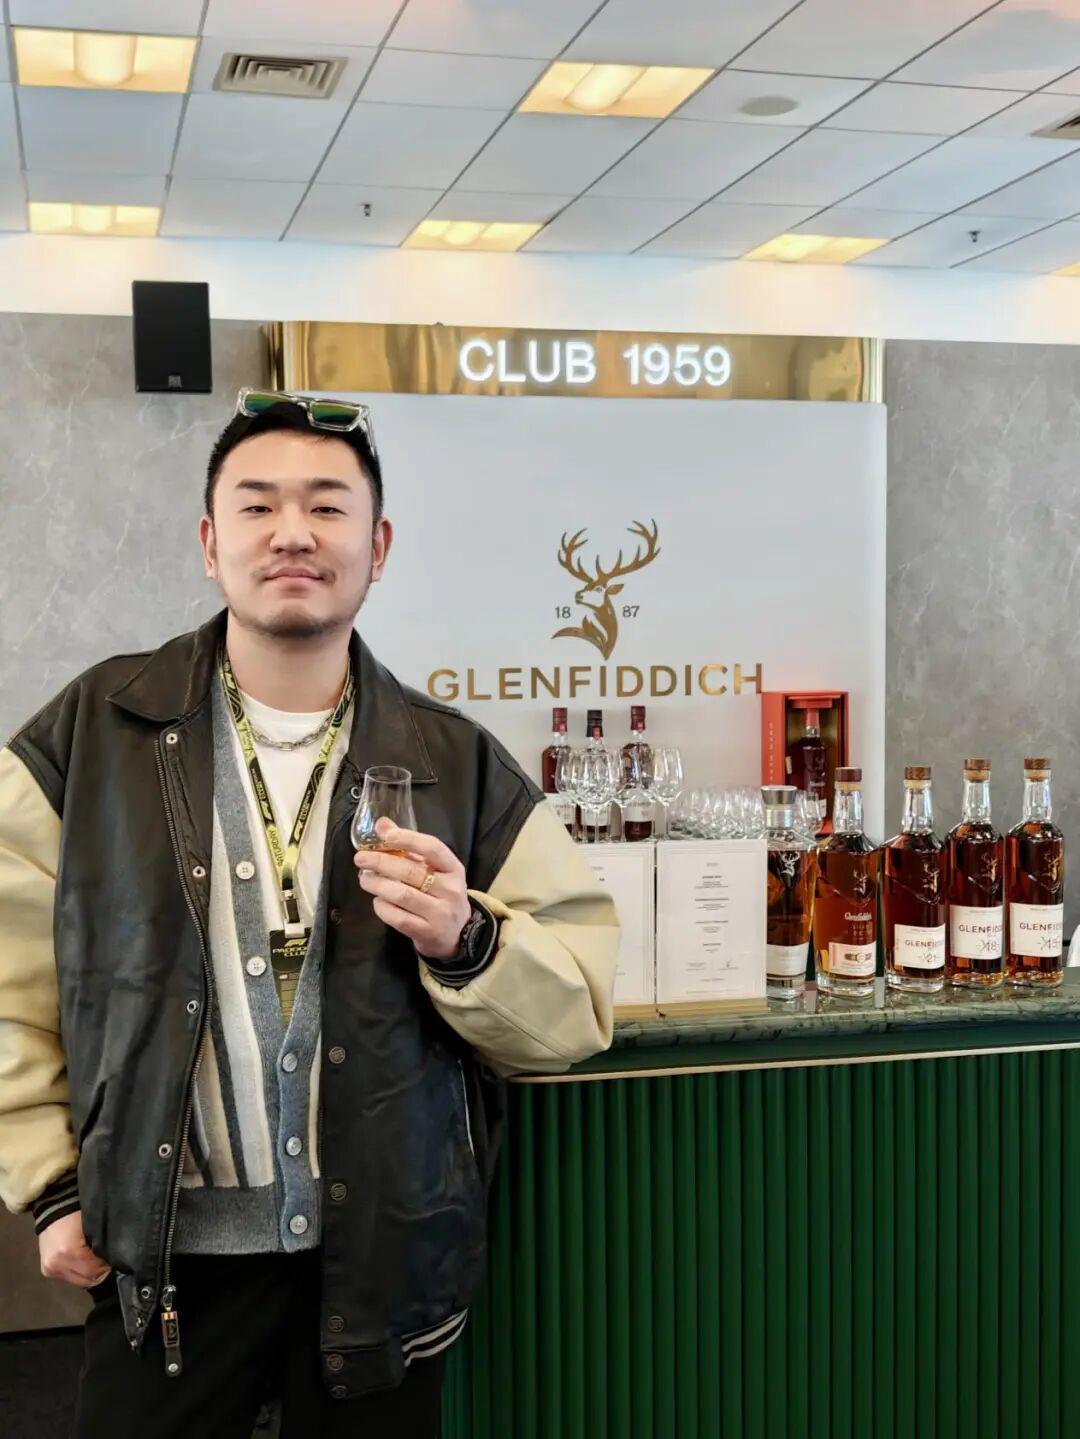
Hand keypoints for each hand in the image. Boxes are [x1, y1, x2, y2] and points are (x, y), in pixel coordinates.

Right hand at [39, 1210, 110, 1288]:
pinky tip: (81, 1260)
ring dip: (88, 1273)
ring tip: (93, 1258)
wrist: (53, 1205)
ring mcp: (50, 1269)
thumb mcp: (94, 1225)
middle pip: (86, 1280)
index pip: (95, 1271)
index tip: (112, 1258)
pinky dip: (78, 1271)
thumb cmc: (77, 1212)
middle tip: (105, 1259)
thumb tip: (113, 1260)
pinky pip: (68, 1277)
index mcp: (69, 1251)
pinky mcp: (46, 1270)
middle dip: (98, 1271)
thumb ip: (102, 1245)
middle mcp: (57, 1264)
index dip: (106, 1266)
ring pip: (78, 1281)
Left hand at [355, 818, 470, 961]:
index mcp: (454, 869)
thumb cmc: (440, 894)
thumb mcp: (433, 870)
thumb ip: (409, 847)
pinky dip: (383, 907)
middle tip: (361, 858)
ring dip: (378, 884)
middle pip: (412, 872)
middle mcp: (451, 890)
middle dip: (382, 862)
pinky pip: (398, 918)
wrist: (457, 934)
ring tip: (364, 878)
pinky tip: (377, 900)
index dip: (408, 839)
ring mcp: (440, 913)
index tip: (385, 835)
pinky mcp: (427, 933)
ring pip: (402, 895)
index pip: (433, 848)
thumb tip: (381, 824)